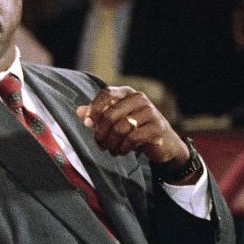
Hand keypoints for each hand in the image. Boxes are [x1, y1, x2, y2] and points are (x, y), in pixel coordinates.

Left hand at [76, 86, 190, 170]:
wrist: (164, 143)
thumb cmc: (134, 128)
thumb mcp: (116, 119)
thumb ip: (97, 115)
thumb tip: (79, 111)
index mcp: (127, 93)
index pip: (106, 93)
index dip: (93, 109)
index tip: (87, 124)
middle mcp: (139, 99)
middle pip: (110, 114)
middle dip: (101, 133)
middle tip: (99, 143)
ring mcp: (150, 112)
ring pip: (120, 128)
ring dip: (110, 143)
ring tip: (109, 149)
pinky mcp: (157, 128)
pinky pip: (132, 138)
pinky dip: (123, 148)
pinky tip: (121, 151)